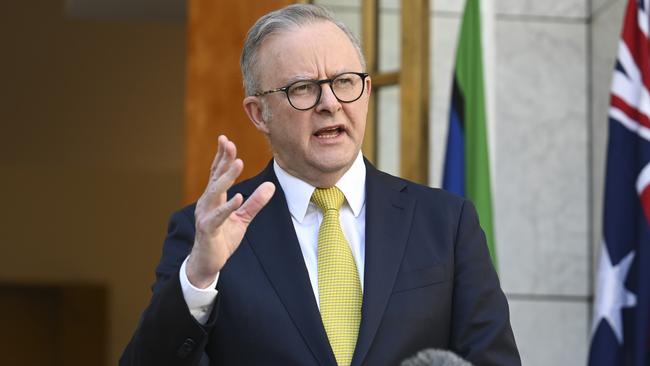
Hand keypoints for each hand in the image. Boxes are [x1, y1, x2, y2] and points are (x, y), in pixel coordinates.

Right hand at [186, 135, 274, 287]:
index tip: (225, 139)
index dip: (221, 157)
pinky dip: (228, 207)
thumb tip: (270, 186)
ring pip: (215, 193)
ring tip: (238, 163)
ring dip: (226, 177)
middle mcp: (206, 203)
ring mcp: (205, 216)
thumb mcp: (242, 219)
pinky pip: (218, 216)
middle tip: (229, 143)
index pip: (216, 173)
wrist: (208, 263)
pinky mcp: (208, 230)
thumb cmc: (222, 239)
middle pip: (214, 177)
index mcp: (213, 199)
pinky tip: (238, 197)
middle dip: (222, 160)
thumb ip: (255, 202)